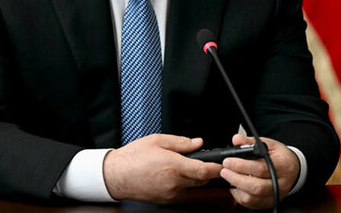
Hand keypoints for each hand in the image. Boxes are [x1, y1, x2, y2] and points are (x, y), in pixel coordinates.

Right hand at [102, 134, 222, 202]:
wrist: (116, 175)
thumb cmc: (133, 157)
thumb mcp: (157, 140)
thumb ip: (181, 142)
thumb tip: (198, 142)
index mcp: (173, 166)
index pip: (204, 171)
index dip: (218, 168)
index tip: (223, 163)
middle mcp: (174, 182)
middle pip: (202, 180)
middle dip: (207, 171)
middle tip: (203, 161)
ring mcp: (171, 194)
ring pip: (194, 187)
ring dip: (196, 178)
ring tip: (185, 166)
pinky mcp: (167, 200)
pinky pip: (183, 192)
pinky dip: (185, 184)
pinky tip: (175, 175)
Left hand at [220, 134, 299, 209]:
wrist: (292, 169)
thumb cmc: (279, 156)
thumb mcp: (269, 144)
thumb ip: (251, 141)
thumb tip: (236, 140)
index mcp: (283, 166)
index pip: (261, 168)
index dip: (242, 165)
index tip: (228, 161)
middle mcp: (281, 183)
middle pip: (256, 186)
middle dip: (236, 178)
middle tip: (224, 170)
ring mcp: (276, 195)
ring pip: (253, 197)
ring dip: (236, 187)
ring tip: (228, 176)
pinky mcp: (269, 202)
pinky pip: (251, 203)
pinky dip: (240, 195)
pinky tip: (235, 185)